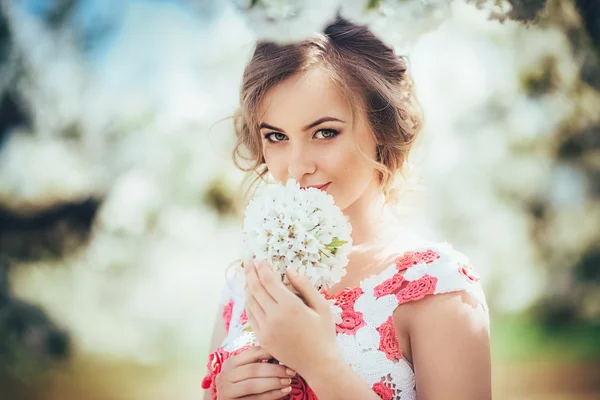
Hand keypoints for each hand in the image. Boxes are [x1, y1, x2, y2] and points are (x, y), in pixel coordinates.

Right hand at [215, 346, 294, 398]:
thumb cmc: (240, 385)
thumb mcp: (243, 372)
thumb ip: (256, 363)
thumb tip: (280, 355)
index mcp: (230, 363)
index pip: (252, 353)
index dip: (271, 353)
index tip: (287, 356)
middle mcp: (226, 376)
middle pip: (254, 369)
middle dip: (275, 370)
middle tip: (291, 371)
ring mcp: (226, 391)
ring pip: (253, 385)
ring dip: (274, 382)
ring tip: (288, 381)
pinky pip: (255, 399)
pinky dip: (272, 394)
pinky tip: (283, 391)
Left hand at [243, 260, 342, 375]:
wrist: (319, 364)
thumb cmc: (324, 334)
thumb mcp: (321, 306)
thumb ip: (305, 286)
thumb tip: (289, 270)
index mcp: (290, 307)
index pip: (268, 281)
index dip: (262, 268)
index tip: (259, 259)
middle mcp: (274, 317)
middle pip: (255, 289)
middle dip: (250, 273)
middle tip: (247, 262)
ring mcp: (265, 329)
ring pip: (250, 302)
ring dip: (247, 287)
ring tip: (248, 276)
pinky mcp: (262, 339)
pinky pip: (251, 317)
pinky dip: (248, 304)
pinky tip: (251, 297)